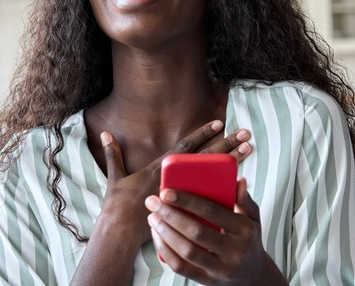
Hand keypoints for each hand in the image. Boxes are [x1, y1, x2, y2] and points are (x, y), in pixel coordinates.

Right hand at [98, 121, 251, 245]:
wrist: (121, 232)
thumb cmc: (119, 205)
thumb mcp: (115, 177)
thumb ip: (113, 154)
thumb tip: (105, 133)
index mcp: (160, 168)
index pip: (186, 146)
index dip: (202, 133)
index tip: (219, 122)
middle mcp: (176, 178)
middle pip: (207, 157)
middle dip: (226, 143)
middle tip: (245, 132)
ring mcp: (183, 193)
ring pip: (214, 174)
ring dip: (233, 161)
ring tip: (249, 148)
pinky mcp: (187, 208)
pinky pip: (211, 197)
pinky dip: (225, 189)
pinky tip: (242, 180)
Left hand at [146, 178, 280, 284]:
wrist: (253, 275)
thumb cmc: (248, 240)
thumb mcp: (253, 219)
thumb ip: (245, 200)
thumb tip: (238, 181)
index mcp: (244, 230)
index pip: (212, 212)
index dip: (187, 201)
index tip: (166, 192)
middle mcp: (234, 252)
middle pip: (196, 232)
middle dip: (170, 215)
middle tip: (153, 202)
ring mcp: (220, 269)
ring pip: (186, 251)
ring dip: (165, 232)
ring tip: (153, 217)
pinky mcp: (207, 281)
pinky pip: (181, 267)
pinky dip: (165, 251)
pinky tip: (158, 236)